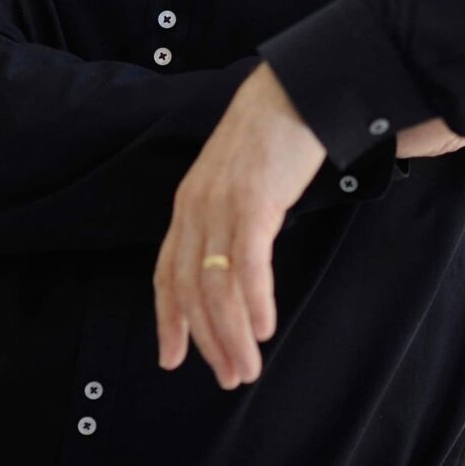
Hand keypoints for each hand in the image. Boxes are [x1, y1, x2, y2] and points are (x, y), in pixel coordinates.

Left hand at [152, 61, 323, 388]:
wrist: (296, 88)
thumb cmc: (276, 134)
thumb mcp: (240, 178)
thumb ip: (232, 214)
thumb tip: (239, 257)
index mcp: (189, 205)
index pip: (168, 273)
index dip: (169, 319)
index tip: (173, 359)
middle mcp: (196, 209)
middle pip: (192, 289)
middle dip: (208, 340)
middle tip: (229, 377)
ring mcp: (222, 205)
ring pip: (218, 286)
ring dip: (233, 335)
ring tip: (248, 368)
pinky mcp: (253, 202)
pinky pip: (248, 265)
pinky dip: (254, 302)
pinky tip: (263, 328)